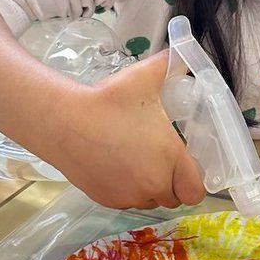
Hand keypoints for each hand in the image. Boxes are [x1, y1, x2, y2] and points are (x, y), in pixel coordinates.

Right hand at [51, 52, 206, 209]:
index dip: (193, 180)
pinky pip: (127, 201)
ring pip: (150, 201)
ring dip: (149, 188)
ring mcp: (129, 195)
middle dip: (171, 183)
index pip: (195, 190)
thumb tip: (180, 58)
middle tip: (161, 162)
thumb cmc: (106, 102)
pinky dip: (126, 190)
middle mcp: (153, 183)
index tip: (186, 166)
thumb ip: (168, 67)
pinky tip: (116, 167)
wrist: (64, 122)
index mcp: (170, 157)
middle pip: (174, 198)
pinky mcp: (108, 200)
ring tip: (137, 163)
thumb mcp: (143, 78)